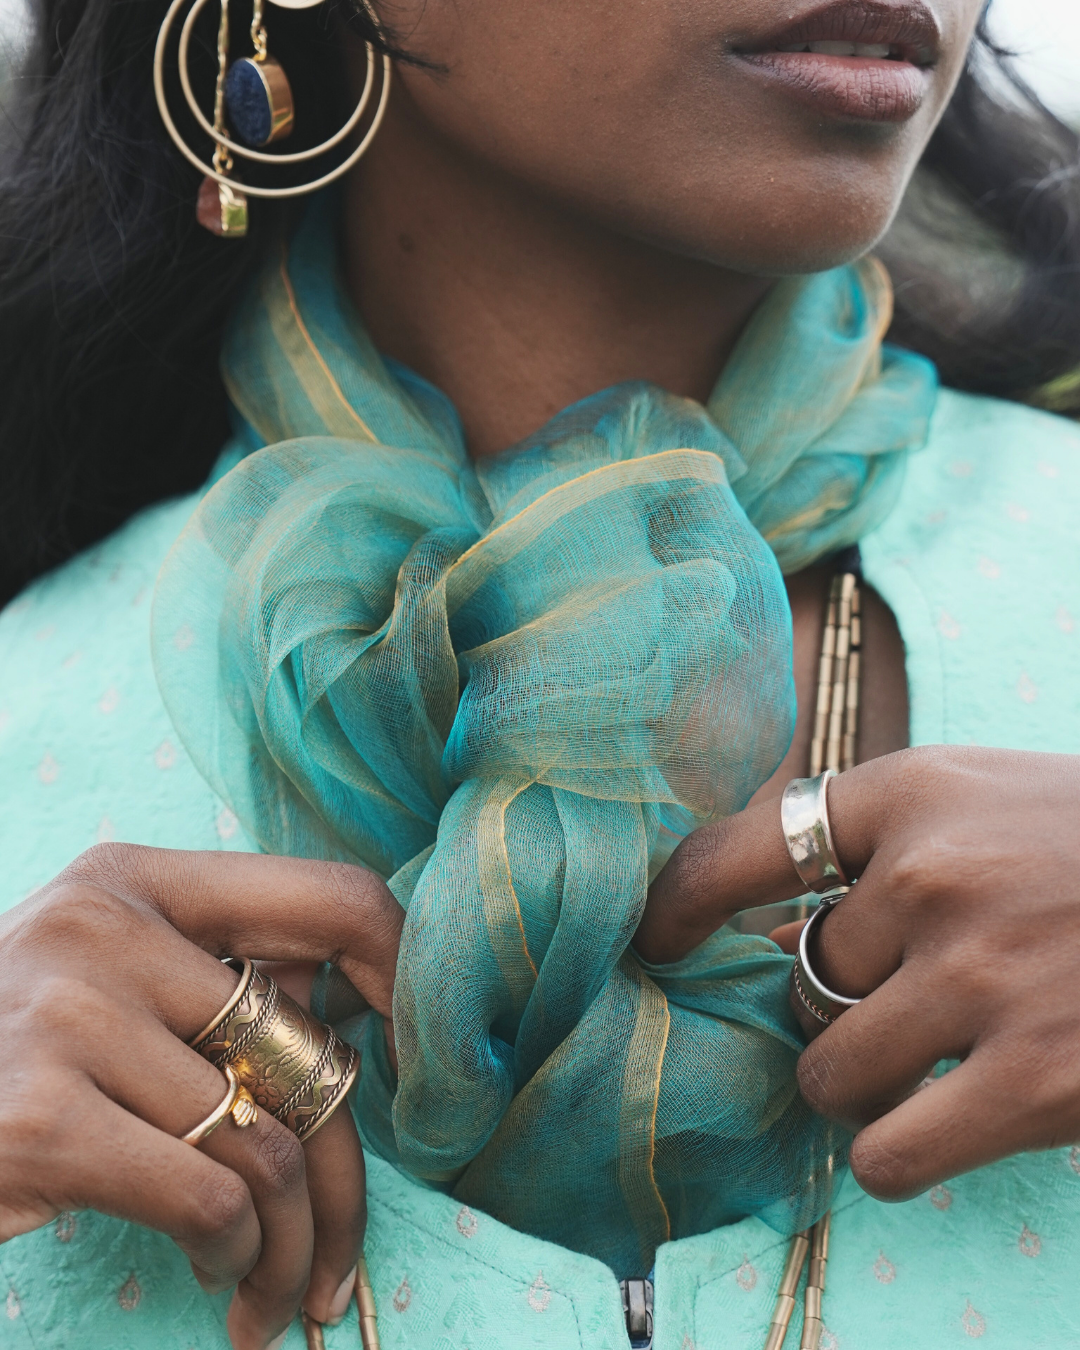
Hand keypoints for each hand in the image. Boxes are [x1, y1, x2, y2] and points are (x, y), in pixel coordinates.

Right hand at [0, 844, 402, 1349]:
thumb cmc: (7, 1055)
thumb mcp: (102, 978)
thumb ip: (212, 977)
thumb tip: (363, 1019)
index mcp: (139, 877)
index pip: (332, 895)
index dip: (407, 972)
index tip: (424, 1058)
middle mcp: (105, 925)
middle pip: (308, 1049)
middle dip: (346, 1176)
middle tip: (341, 1253)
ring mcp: (66, 1013)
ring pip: (270, 1139)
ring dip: (291, 1240)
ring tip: (274, 1285)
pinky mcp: (36, 1116)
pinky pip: (212, 1197)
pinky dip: (236, 1255)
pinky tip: (218, 1276)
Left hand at [636, 746, 1079, 1201]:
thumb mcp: (989, 799)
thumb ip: (885, 846)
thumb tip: (775, 930)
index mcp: (915, 792)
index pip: (746, 846)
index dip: (680, 900)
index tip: (649, 938)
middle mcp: (932, 875)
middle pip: (804, 978)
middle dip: (846, 1001)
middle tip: (924, 995)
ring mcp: (980, 978)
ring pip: (829, 1071)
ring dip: (865, 1082)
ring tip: (938, 1059)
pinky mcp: (1033, 1082)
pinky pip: (884, 1153)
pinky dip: (892, 1154)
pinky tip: (931, 1130)